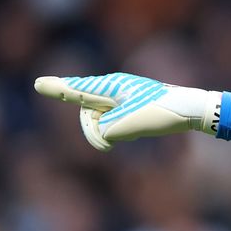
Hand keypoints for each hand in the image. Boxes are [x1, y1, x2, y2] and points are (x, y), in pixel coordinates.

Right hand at [34, 73, 220, 150]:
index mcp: (111, 87)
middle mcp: (113, 88)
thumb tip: (101, 133)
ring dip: (112, 131)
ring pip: (102, 120)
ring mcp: (121, 97)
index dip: (58, 89)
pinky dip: (122, 131)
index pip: (78, 90)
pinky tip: (137, 129)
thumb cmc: (162, 113)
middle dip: (93, 131)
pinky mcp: (130, 106)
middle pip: (87, 112)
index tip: (38, 84)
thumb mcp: (130, 125)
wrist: (191, 110)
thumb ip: (106, 129)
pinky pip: (115, 122)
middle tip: (107, 145)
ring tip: (135, 129)